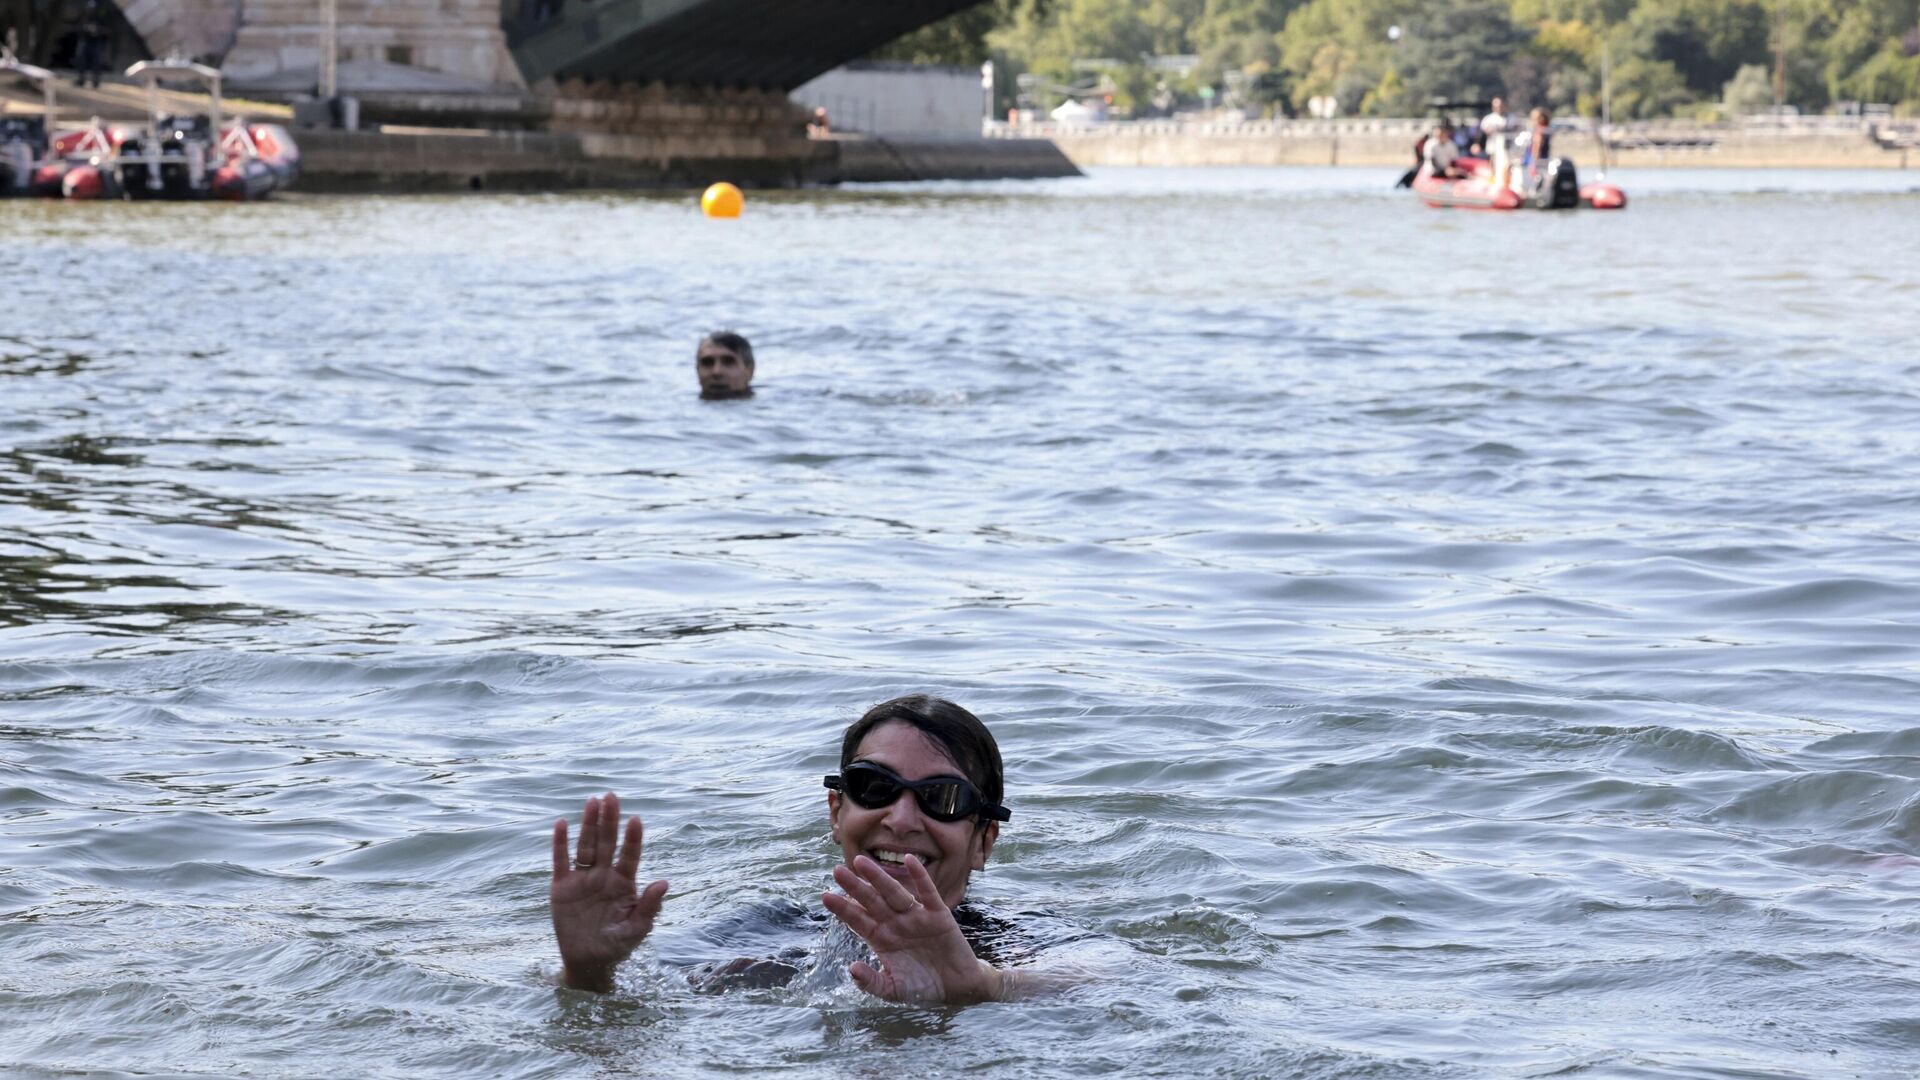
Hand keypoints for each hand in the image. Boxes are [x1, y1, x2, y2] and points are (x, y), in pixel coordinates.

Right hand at [550, 792, 667, 991]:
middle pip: (607, 843)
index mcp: (624, 883)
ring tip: (592, 801)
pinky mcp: (562, 887)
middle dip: (610, 820)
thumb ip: (649, 906)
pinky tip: (562, 824)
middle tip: (612, 796)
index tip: (636, 820)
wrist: (588, 963)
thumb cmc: (617, 946)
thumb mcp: (636, 930)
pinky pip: (561, 861)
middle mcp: (604, 875)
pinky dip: (560, 843)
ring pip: (585, 846)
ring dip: (588, 824)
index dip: (633, 838)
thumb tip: (664, 882)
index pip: (630, 855)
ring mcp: (582, 879)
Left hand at [822, 854, 999, 1004]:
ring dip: (878, 878)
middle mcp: (895, 924)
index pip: (858, 920)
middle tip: (837, 871)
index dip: (843, 909)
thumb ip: (872, 982)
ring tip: (861, 862)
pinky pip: (927, 892)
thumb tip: (851, 969)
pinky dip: (920, 876)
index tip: (825, 896)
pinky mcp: (937, 914)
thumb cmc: (922, 988)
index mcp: (881, 939)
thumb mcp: (894, 990)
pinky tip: (910, 860)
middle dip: (855, 887)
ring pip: (894, 893)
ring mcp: (915, 917)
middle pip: (871, 901)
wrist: (957, 988)